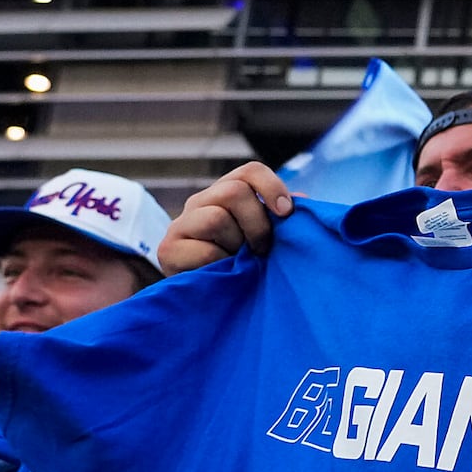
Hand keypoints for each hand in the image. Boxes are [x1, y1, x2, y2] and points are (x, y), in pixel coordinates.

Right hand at [160, 161, 294, 273]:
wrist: (208, 300)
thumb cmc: (244, 263)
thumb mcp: (265, 235)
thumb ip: (282, 217)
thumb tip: (303, 199)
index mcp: (227, 192)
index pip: (250, 171)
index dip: (272, 186)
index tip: (286, 212)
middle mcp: (201, 202)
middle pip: (233, 192)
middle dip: (257, 224)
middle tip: (262, 249)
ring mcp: (180, 224)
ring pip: (216, 218)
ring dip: (237, 244)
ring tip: (238, 260)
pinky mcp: (168, 249)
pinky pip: (205, 250)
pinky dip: (222, 264)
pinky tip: (223, 272)